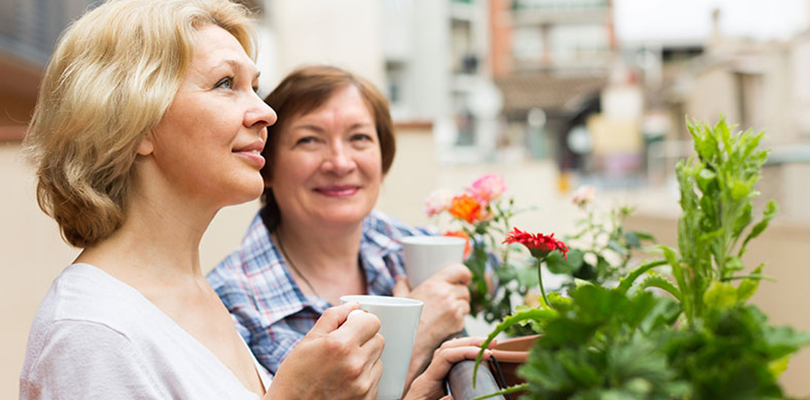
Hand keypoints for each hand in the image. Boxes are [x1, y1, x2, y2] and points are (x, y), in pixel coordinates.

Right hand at [265, 302, 383, 399]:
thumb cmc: (294, 377)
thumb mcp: (307, 341)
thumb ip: (333, 318)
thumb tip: (353, 305)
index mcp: (340, 345)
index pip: (372, 322)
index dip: (361, 322)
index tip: (353, 327)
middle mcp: (355, 364)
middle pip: (378, 340)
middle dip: (364, 340)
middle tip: (345, 348)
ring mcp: (362, 385)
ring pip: (378, 360)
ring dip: (365, 360)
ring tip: (342, 368)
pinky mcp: (366, 399)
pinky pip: (375, 380)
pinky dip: (364, 378)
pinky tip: (344, 382)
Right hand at [393, 264, 470, 384]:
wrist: (410, 343)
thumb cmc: (403, 321)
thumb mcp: (401, 300)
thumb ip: (402, 286)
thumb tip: (401, 278)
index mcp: (434, 284)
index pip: (459, 270)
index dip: (464, 275)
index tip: (463, 279)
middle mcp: (446, 294)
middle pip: (464, 289)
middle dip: (460, 295)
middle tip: (451, 300)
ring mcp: (454, 308)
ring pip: (466, 304)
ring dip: (460, 307)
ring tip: (447, 313)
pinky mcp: (458, 322)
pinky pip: (464, 317)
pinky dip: (458, 320)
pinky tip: (446, 324)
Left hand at [402, 337, 494, 399]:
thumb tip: (452, 396)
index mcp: (425, 383)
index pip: (445, 356)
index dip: (465, 352)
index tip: (485, 354)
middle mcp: (428, 376)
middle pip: (447, 348)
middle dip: (470, 342)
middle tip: (492, 342)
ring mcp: (431, 379)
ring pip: (448, 353)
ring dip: (467, 346)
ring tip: (487, 345)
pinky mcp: (436, 384)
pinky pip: (449, 364)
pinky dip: (463, 356)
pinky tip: (475, 357)